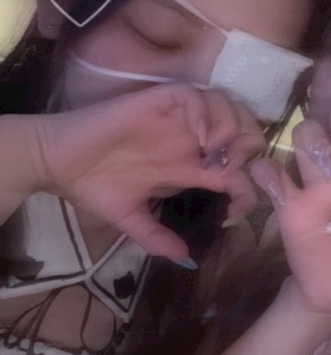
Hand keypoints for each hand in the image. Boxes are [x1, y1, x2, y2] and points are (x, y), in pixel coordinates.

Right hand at [32, 85, 265, 259]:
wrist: (58, 162)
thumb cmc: (92, 187)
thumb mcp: (129, 220)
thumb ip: (156, 238)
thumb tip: (185, 258)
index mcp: (187, 166)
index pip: (235, 170)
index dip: (247, 187)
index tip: (237, 208)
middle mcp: (188, 139)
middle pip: (243, 130)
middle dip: (249, 148)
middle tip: (231, 169)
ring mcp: (175, 118)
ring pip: (226, 106)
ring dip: (230, 128)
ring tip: (214, 152)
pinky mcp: (157, 101)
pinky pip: (194, 95)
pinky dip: (204, 113)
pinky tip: (197, 137)